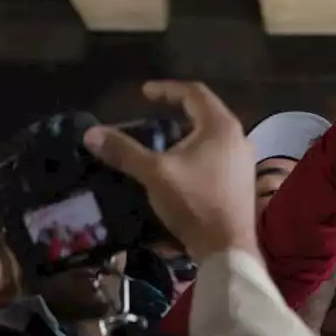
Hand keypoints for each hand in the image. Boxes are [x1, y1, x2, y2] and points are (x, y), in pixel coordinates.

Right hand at [83, 81, 257, 260]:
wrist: (227, 246)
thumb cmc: (194, 202)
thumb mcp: (154, 173)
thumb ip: (124, 151)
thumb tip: (91, 133)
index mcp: (221, 127)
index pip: (195, 93)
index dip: (167, 89)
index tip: (144, 93)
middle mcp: (239, 137)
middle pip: (206, 112)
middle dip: (177, 109)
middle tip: (152, 112)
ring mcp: (244, 160)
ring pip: (212, 135)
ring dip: (187, 133)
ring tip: (162, 139)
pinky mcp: (242, 179)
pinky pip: (217, 154)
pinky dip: (197, 151)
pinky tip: (180, 165)